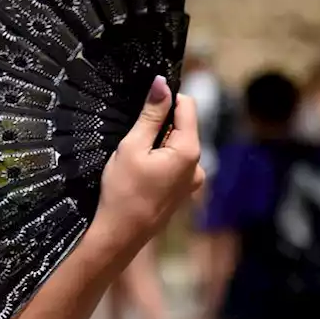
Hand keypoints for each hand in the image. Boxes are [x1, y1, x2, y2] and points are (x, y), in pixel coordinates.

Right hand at [94, 76, 203, 259]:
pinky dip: (159, 160)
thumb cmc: (123, 190)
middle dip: (159, 125)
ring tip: (134, 160)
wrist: (121, 234)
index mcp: (189, 150)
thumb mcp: (132, 147)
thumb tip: (162, 84)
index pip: (187, 106)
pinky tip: (141, 174)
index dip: (165, 100)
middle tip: (132, 140)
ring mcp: (192, 180)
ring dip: (158, 144)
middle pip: (182, 127)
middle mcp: (198, 164)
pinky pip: (174, 163)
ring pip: (177, 145)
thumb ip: (150, 115)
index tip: (142, 105)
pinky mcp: (183, 191)